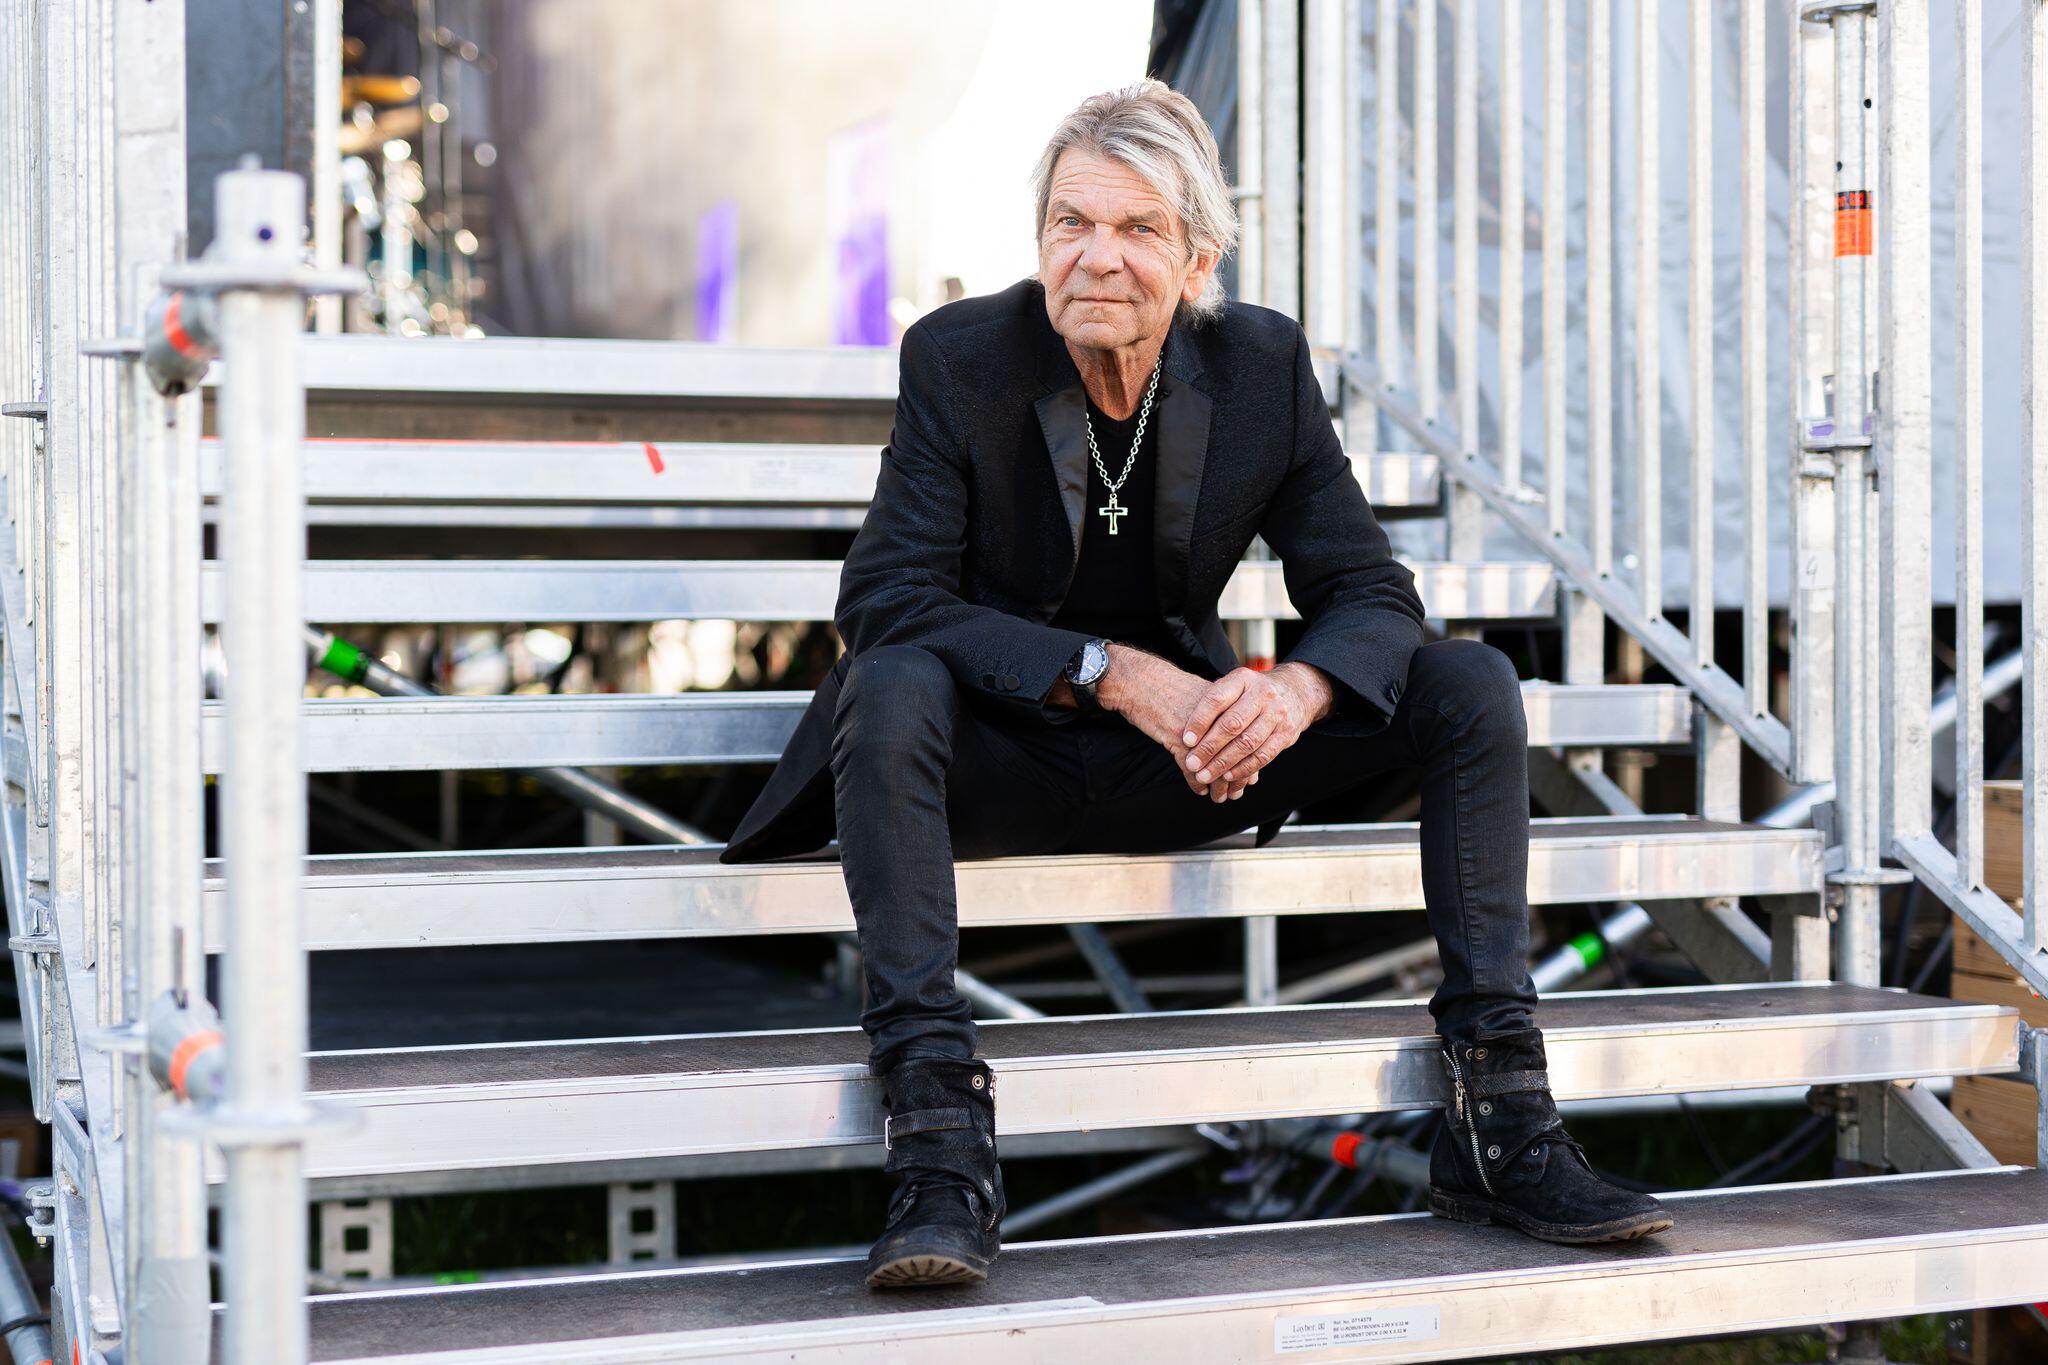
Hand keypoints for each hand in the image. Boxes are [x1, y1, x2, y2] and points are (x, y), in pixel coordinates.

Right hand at [1100, 646, 1259, 801]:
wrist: (1140, 681)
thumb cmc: (1169, 688)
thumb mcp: (1202, 697)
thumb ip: (1221, 716)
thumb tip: (1239, 742)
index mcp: (1228, 702)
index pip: (1247, 738)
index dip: (1248, 762)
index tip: (1248, 779)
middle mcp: (1217, 714)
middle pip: (1234, 754)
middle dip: (1235, 779)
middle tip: (1235, 793)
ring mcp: (1199, 727)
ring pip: (1215, 764)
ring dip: (1218, 785)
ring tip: (1218, 796)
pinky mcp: (1178, 736)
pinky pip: (1192, 768)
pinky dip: (1196, 782)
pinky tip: (1200, 789)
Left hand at [1178, 663, 1332, 791]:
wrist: (1294, 692)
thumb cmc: (1251, 693)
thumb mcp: (1234, 686)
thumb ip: (1214, 703)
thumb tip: (1186, 735)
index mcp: (1243, 678)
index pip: (1216, 699)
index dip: (1199, 721)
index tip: (1186, 740)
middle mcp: (1262, 693)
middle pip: (1232, 724)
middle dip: (1209, 748)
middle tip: (1192, 764)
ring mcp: (1277, 713)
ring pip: (1247, 743)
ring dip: (1223, 763)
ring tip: (1206, 775)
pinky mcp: (1286, 733)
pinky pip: (1263, 755)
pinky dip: (1243, 768)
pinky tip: (1228, 775)